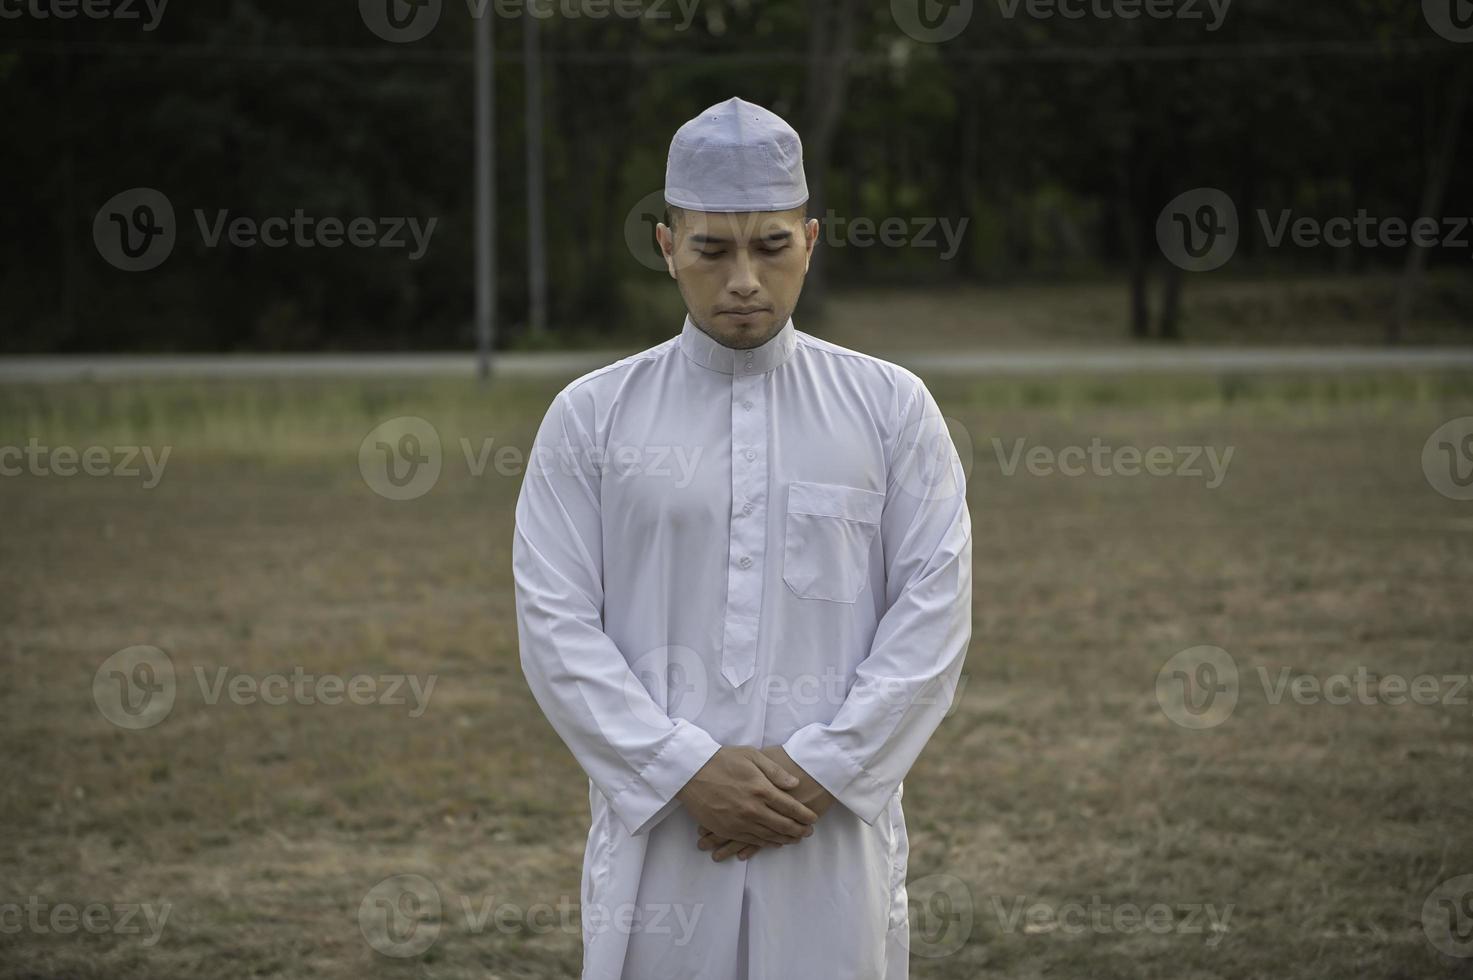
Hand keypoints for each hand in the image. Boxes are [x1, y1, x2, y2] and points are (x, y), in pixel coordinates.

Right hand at [675, 746, 817, 847]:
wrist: (691, 771)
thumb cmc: (722, 759)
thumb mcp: (751, 755)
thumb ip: (775, 771)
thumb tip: (795, 784)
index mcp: (761, 789)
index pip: (790, 807)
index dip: (804, 815)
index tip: (813, 819)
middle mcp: (752, 809)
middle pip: (782, 825)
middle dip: (799, 830)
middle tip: (809, 833)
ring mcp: (739, 821)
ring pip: (768, 836)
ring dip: (785, 839)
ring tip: (796, 840)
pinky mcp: (726, 829)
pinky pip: (751, 840)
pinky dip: (766, 844)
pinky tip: (774, 843)